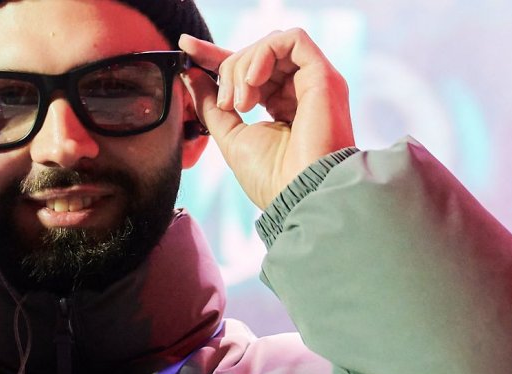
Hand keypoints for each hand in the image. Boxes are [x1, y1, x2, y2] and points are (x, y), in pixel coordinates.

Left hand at [179, 30, 355, 209]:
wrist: (300, 196)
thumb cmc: (272, 178)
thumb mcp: (230, 136)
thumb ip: (212, 104)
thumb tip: (191, 74)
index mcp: (281, 105)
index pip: (248, 69)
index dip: (215, 55)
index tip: (186, 47)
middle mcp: (300, 90)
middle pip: (257, 54)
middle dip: (229, 69)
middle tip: (228, 104)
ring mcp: (314, 81)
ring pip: (272, 45)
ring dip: (244, 66)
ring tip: (241, 103)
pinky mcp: (325, 76)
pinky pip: (292, 40)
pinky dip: (264, 54)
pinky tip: (252, 82)